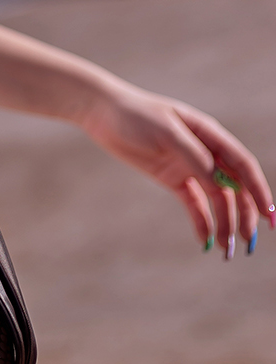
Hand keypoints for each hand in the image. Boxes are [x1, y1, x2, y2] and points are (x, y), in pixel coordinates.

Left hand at [80, 81, 274, 257]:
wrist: (103, 113)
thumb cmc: (137, 115)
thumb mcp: (167, 133)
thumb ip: (194, 156)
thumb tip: (220, 182)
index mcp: (210, 134)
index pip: (243, 164)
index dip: (260, 190)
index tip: (270, 216)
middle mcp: (205, 151)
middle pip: (235, 186)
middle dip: (245, 214)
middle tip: (248, 242)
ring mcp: (190, 166)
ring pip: (217, 199)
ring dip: (225, 223)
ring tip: (228, 250)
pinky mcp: (174, 178)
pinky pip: (194, 204)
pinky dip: (202, 222)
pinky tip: (206, 242)